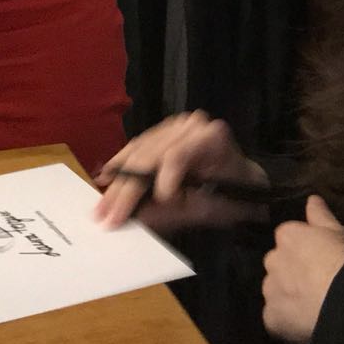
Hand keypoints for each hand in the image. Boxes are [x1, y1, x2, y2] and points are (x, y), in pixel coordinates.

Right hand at [93, 110, 268, 231]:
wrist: (242, 183)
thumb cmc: (231, 197)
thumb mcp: (206, 210)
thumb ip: (171, 212)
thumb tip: (137, 218)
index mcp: (210, 138)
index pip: (178, 154)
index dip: (164, 178)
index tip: (157, 202)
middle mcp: (191, 125)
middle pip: (151, 153)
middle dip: (126, 187)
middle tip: (106, 214)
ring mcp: (175, 125)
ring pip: (139, 149)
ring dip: (117, 179)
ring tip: (101, 205)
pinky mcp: (163, 132)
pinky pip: (137, 147)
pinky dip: (121, 166)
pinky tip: (105, 180)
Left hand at [262, 194, 343, 343]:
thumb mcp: (341, 233)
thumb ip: (320, 216)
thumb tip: (311, 198)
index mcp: (287, 236)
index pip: (289, 239)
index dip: (305, 252)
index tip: (320, 261)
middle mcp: (272, 259)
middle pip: (279, 265)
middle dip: (291, 273)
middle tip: (316, 285)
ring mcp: (270, 290)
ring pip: (275, 291)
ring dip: (287, 297)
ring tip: (312, 307)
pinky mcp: (271, 318)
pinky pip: (275, 318)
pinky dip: (286, 321)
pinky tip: (305, 324)